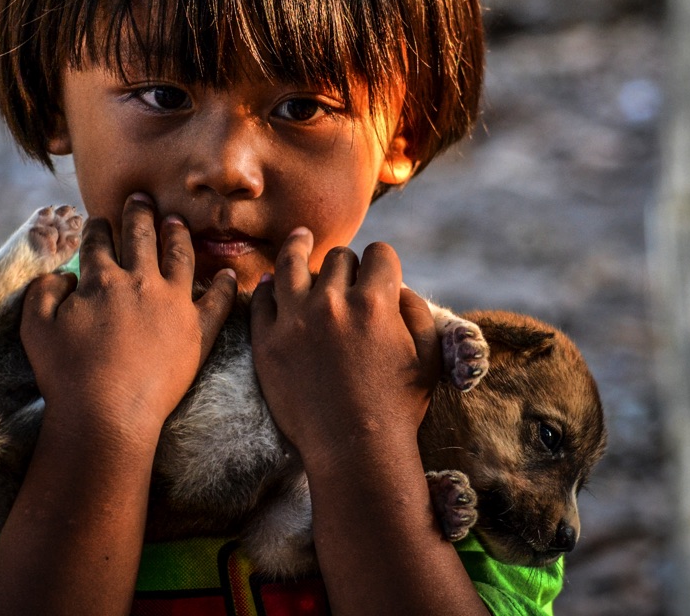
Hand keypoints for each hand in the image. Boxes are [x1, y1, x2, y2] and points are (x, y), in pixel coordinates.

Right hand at [19, 193, 237, 442]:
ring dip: (177, 235)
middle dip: (139, 213)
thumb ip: (43, 292)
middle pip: (141, 236)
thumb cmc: (67, 375)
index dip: (98, 227)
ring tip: (176, 222)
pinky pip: (217, 300)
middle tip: (141, 198)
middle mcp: (141, 282)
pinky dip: (224, 285)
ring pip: (180, 256)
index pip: (99, 242)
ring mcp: (174, 304)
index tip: (99, 220)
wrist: (108, 415)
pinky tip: (227, 274)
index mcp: (101, 279)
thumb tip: (62, 276)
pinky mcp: (198, 331)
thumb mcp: (34, 328)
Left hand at [248, 229, 441, 469]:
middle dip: (345, 266)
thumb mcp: (428, 357)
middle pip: (338, 257)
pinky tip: (273, 285)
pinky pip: (262, 298)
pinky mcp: (266, 341)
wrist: (354, 450)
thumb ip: (417, 311)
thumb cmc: (397, 407)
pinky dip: (269, 288)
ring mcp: (295, 320)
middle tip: (343, 280)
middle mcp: (333, 302)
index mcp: (376, 302)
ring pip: (292, 262)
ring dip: (297, 247)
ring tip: (297, 239)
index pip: (379, 253)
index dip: (382, 263)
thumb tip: (398, 285)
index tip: (376, 274)